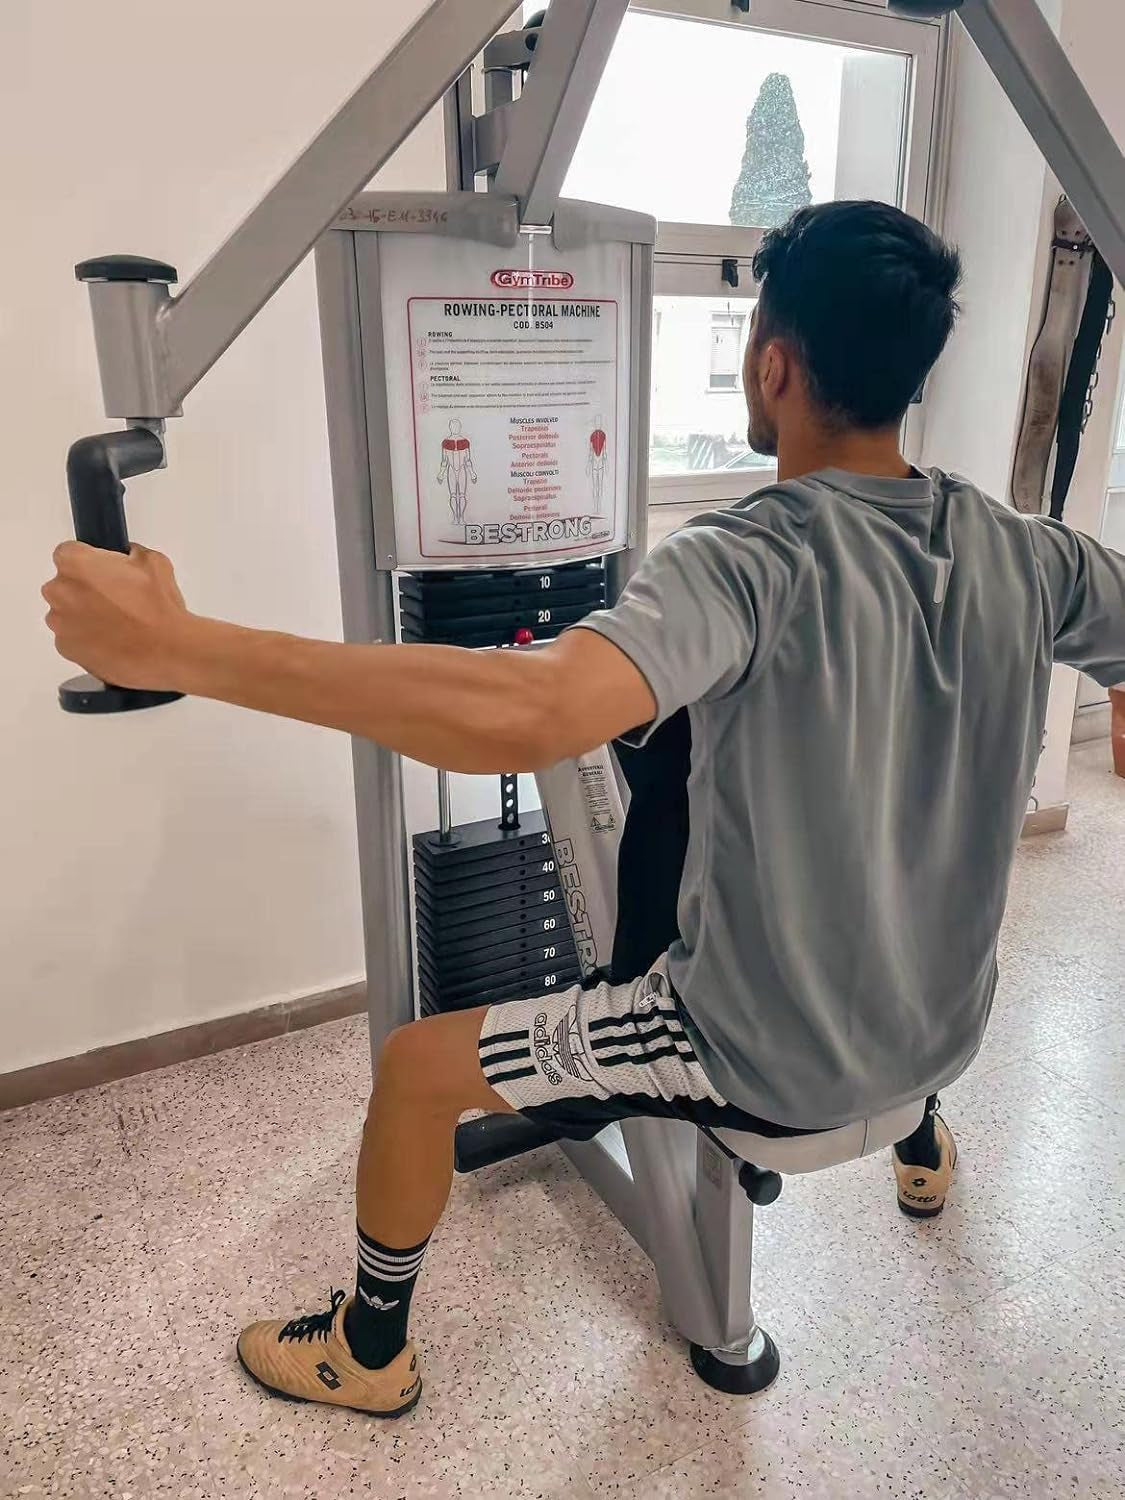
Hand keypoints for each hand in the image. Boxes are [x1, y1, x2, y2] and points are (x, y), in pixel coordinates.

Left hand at [43, 542, 192, 689]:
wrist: (167, 651)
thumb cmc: (158, 610)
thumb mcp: (154, 562)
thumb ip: (131, 554)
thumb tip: (129, 558)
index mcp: (76, 564)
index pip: (67, 552)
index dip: (88, 560)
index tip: (101, 569)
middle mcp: (61, 592)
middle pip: (64, 584)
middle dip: (85, 588)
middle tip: (116, 597)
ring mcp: (61, 622)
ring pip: (66, 613)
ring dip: (85, 614)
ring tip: (118, 622)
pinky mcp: (67, 648)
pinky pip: (71, 638)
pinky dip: (87, 638)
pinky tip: (113, 638)